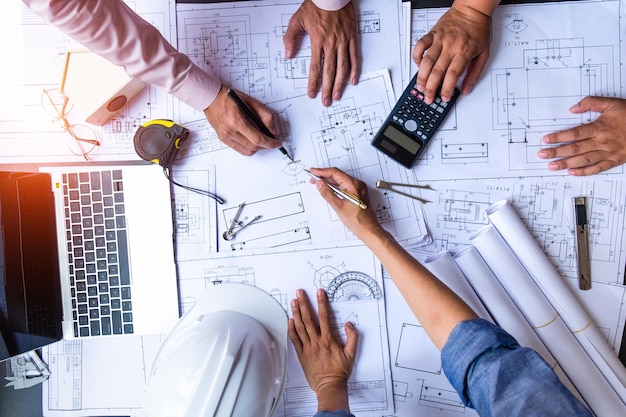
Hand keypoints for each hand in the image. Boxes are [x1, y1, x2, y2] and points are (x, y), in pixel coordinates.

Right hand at [203, 86, 282, 154]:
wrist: (210, 98)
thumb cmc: (228, 97)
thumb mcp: (250, 101)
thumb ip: (264, 115)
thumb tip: (274, 130)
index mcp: (237, 121)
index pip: (258, 139)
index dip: (270, 143)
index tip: (277, 143)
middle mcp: (230, 131)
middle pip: (253, 147)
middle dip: (266, 146)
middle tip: (272, 140)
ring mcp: (225, 137)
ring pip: (247, 151)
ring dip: (257, 148)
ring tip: (262, 140)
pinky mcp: (223, 139)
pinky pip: (239, 149)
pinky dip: (248, 147)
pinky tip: (251, 140)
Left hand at [284, 0, 358, 106]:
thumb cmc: (316, 4)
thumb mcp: (297, 19)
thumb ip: (291, 37)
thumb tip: (288, 54)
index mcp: (318, 40)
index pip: (315, 67)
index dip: (314, 82)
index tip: (312, 93)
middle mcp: (331, 43)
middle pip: (329, 71)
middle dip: (327, 88)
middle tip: (326, 101)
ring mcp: (343, 41)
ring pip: (343, 66)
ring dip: (340, 83)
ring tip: (337, 95)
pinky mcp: (352, 37)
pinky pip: (354, 56)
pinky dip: (354, 69)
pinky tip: (352, 80)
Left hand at [288, 288, 357, 411]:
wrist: (329, 386)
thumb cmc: (339, 372)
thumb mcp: (351, 354)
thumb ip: (352, 338)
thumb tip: (349, 325)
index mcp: (328, 340)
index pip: (324, 317)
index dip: (321, 303)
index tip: (319, 293)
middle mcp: (316, 341)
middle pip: (309, 318)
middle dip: (304, 303)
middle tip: (299, 293)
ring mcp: (307, 347)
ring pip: (300, 327)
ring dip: (296, 313)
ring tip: (293, 302)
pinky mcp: (301, 354)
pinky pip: (295, 339)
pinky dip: (291, 329)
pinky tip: (289, 321)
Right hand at [308, 167, 383, 239]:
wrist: (368, 229)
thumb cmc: (358, 220)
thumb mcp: (338, 207)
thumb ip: (327, 194)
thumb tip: (319, 184)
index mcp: (354, 185)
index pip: (335, 173)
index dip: (322, 171)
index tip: (313, 171)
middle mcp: (357, 184)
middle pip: (338, 175)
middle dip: (324, 176)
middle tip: (313, 177)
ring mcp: (358, 189)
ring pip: (340, 180)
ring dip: (329, 181)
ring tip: (318, 182)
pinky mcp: (357, 193)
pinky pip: (344, 185)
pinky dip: (335, 186)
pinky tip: (328, 188)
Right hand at [412, 2, 491, 103]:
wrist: (472, 10)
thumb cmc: (478, 30)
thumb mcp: (483, 54)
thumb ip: (475, 73)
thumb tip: (467, 89)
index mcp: (464, 52)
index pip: (452, 75)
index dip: (446, 89)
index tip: (444, 97)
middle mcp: (451, 46)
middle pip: (437, 72)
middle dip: (431, 88)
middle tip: (429, 97)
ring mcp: (440, 39)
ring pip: (426, 62)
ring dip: (422, 77)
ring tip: (421, 86)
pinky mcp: (433, 34)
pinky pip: (420, 45)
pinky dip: (416, 56)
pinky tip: (418, 65)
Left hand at [537, 96, 625, 175]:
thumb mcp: (611, 104)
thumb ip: (591, 103)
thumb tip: (573, 108)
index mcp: (600, 128)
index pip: (575, 133)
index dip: (559, 137)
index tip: (546, 140)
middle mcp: (602, 142)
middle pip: (575, 148)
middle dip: (557, 152)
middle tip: (542, 155)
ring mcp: (608, 153)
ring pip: (584, 160)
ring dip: (566, 164)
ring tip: (552, 166)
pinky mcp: (614, 160)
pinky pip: (597, 168)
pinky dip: (584, 172)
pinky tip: (572, 172)